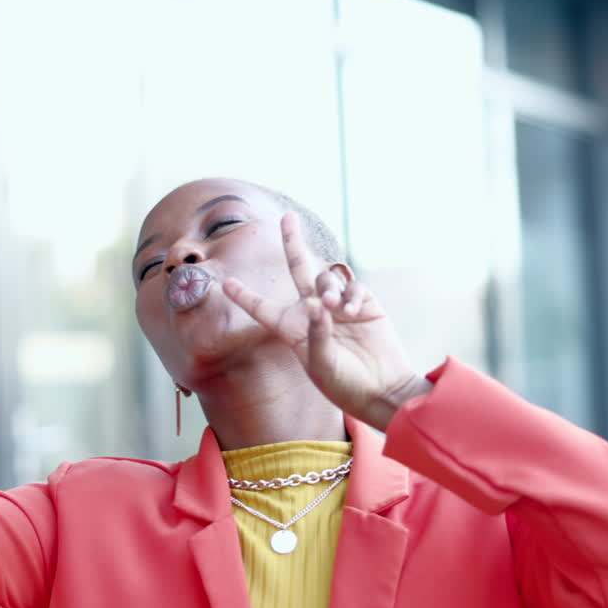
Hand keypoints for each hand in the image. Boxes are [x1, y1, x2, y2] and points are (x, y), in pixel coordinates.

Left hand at [222, 213, 429, 430]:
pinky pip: (353, 287)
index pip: (263, 308)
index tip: (225, 283)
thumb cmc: (344, 385)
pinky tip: (351, 311)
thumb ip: (315, 333)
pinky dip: (351, 295)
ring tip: (333, 307)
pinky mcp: (364, 305)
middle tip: (288, 217)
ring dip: (328, 287)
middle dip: (292, 242)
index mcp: (292, 329)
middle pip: (299, 269)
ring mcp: (338, 306)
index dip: (245, 295)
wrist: (382, 390)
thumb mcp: (321, 364)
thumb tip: (314, 302)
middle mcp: (312, 312)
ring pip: (326, 278)